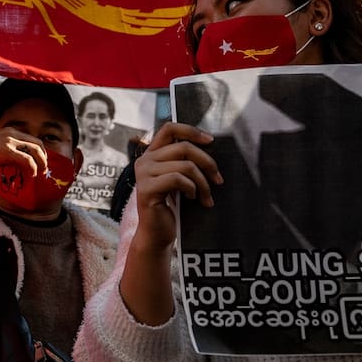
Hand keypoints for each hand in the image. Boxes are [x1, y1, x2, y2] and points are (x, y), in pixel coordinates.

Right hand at [0, 128, 46, 179]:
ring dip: (40, 164)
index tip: (40, 163)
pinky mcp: (7, 151)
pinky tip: (31, 176)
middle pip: (37, 144)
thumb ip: (3, 152)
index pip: (31, 139)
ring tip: (39, 174)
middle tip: (43, 169)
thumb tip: (12, 164)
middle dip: (43, 157)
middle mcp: (11, 133)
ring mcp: (9, 141)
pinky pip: (27, 160)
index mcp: (8, 132)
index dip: (39, 152)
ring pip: (35, 151)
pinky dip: (32, 169)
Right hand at [133, 123, 221, 249]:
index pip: (170, 128)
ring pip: (185, 165)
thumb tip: (209, 147)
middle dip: (207, 163)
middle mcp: (144, 160)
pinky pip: (177, 179)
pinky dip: (191, 189)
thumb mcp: (178, 178)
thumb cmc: (171, 207)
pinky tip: (192, 198)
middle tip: (218, 179)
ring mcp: (143, 174)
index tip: (210, 140)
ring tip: (205, 196)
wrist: (157, 233)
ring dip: (202, 182)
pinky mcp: (146, 189)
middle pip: (184, 147)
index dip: (191, 130)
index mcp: (152, 154)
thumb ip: (184, 161)